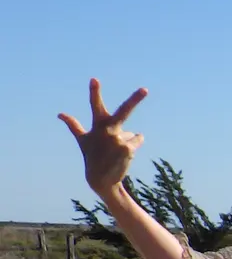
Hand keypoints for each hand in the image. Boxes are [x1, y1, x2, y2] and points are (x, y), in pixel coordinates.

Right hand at [59, 79, 148, 197]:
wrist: (101, 179)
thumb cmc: (92, 157)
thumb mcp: (83, 140)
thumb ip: (74, 125)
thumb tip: (59, 114)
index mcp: (97, 126)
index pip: (95, 106)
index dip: (95, 92)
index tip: (94, 79)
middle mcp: (108, 131)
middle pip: (123, 112)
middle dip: (135, 99)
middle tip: (145, 89)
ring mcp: (119, 140)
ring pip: (132, 133)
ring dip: (128, 140)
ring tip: (116, 152)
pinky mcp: (129, 148)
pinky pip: (137, 140)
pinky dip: (134, 145)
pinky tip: (123, 155)